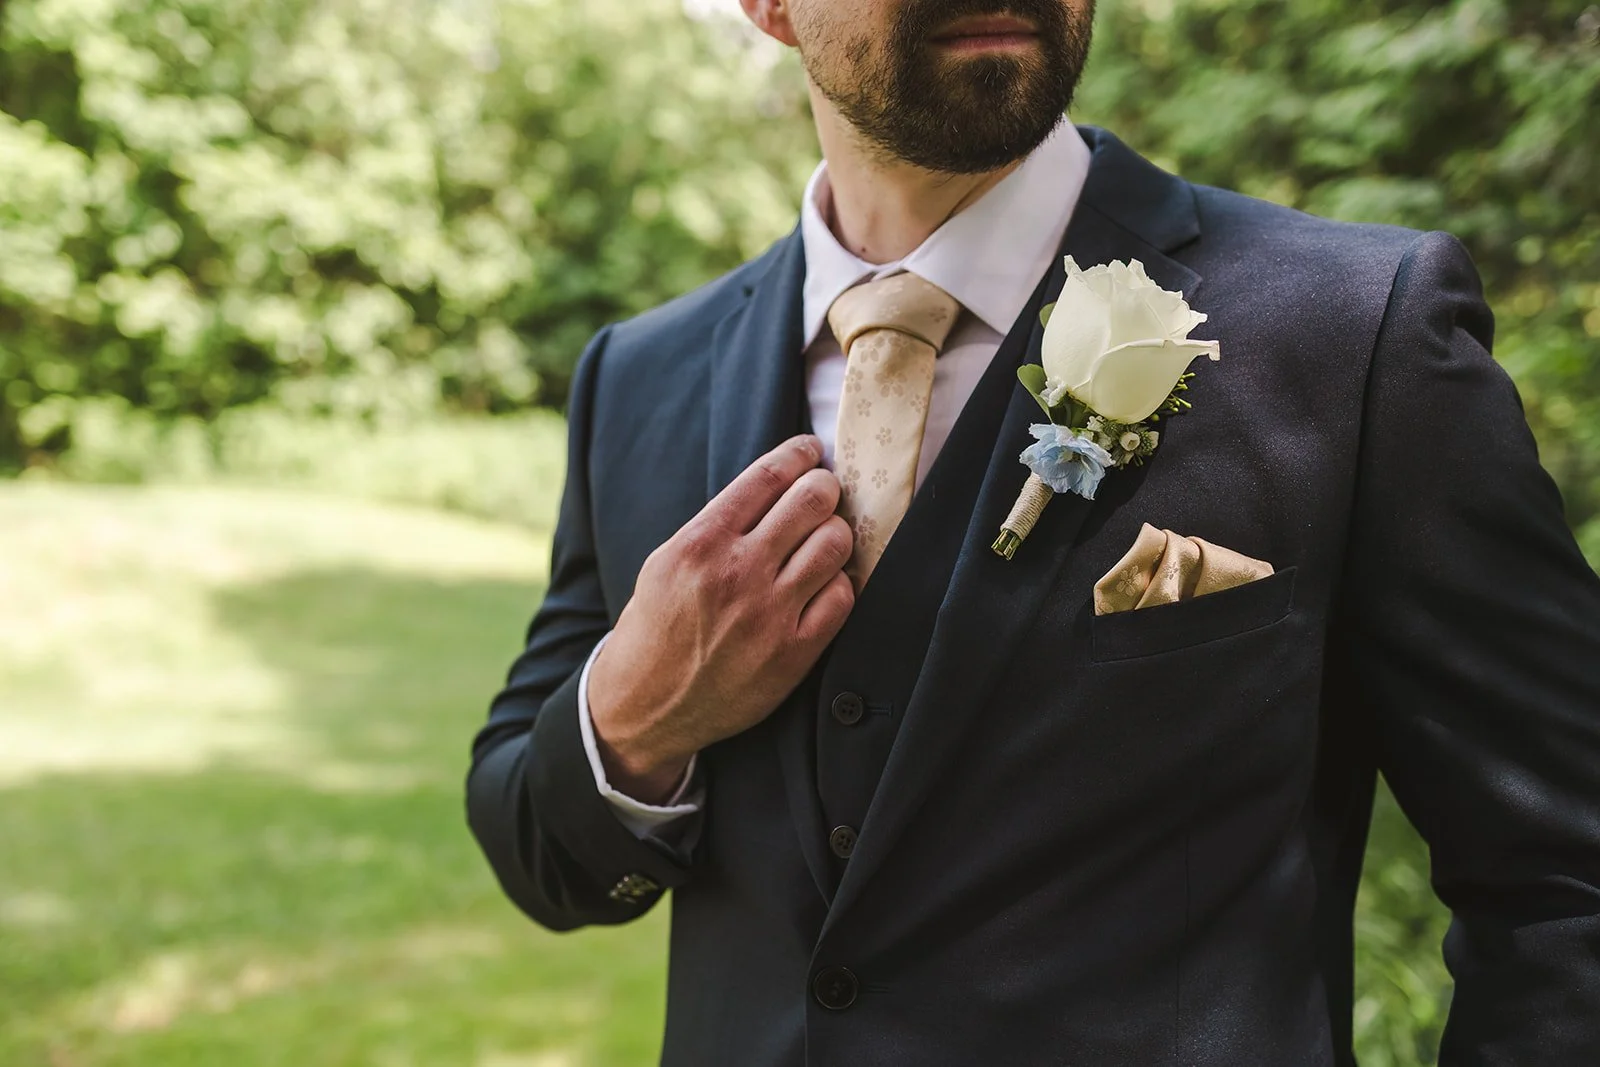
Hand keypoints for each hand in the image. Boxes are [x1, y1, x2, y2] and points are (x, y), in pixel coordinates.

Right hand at [588, 434, 855, 802]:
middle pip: (813, 500)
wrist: (646, 705)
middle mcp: (738, 572)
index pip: (768, 476)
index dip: (799, 454)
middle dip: (825, 488)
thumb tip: (773, 487)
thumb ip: (716, 526)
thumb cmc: (656, 628)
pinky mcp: (794, 652)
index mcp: (701, 543)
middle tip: (823, 494)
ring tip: (824, 538)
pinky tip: (824, 583)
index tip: (810, 451)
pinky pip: (842, 596)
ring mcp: (769, 613)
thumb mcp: (666, 562)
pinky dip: (839, 583)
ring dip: (835, 533)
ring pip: (835, 543)